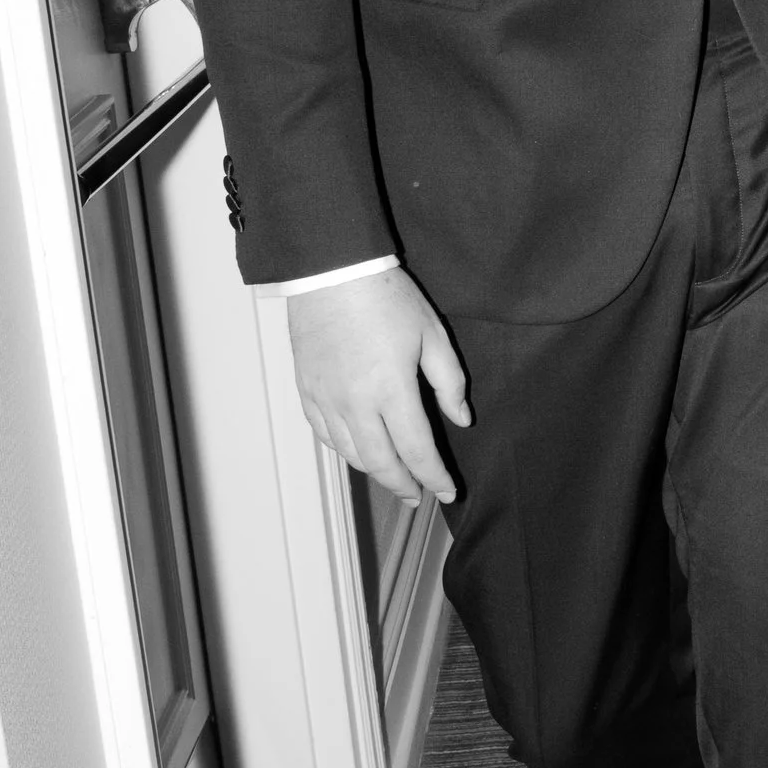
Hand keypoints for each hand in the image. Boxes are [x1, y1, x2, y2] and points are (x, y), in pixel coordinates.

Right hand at [287, 267, 471, 503]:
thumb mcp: (432, 335)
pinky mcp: (307, 391)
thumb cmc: (386, 298)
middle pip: (381, 463)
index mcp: (392, 390)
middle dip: (404, 485)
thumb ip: (449, 383)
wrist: (330, 272)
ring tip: (394, 475)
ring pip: (350, 454)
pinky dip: (345, 450)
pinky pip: (324, 435)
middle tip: (420, 495)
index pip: (417, 451)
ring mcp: (326, 399)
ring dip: (375, 471)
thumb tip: (461, 419)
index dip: (435, 477)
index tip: (448, 491)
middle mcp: (355, 403)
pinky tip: (359, 451)